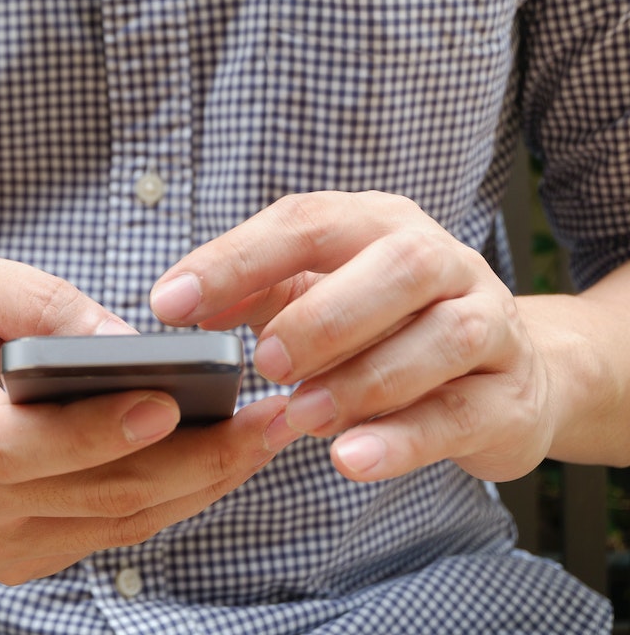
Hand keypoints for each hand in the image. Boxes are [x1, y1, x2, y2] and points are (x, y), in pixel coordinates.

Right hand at [0, 253, 298, 583]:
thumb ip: (35, 302)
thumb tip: (123, 341)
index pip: (16, 447)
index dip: (93, 433)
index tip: (167, 403)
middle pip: (91, 494)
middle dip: (192, 461)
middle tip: (266, 420)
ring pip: (116, 521)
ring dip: (200, 483)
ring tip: (263, 436)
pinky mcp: (20, 557)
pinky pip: (112, 532)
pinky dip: (170, 498)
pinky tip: (216, 461)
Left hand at [150, 191, 554, 483]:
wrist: (505, 374)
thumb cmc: (385, 327)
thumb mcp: (315, 296)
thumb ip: (254, 295)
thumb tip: (181, 304)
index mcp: (379, 224)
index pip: (307, 222)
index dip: (235, 260)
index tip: (169, 303)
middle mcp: (442, 261)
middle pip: (398, 267)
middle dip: (323, 316)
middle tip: (265, 363)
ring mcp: (490, 325)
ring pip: (443, 339)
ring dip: (363, 379)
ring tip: (301, 415)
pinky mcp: (511, 397)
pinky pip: (462, 414)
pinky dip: (403, 439)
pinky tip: (350, 458)